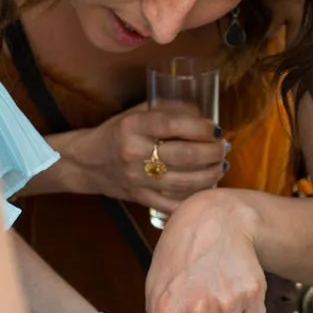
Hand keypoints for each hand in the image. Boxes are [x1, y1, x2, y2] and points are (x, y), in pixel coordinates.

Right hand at [59, 103, 226, 210]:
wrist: (88, 162)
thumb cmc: (118, 132)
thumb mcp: (138, 113)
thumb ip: (170, 110)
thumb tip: (205, 116)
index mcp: (132, 126)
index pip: (174, 124)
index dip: (201, 127)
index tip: (216, 128)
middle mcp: (133, 152)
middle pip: (185, 155)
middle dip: (213, 152)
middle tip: (224, 147)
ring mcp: (136, 179)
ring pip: (184, 182)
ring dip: (211, 174)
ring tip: (221, 165)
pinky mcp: (140, 198)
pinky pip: (174, 202)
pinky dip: (194, 197)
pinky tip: (206, 187)